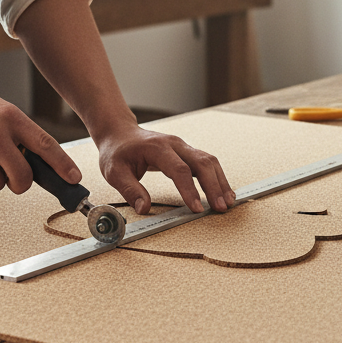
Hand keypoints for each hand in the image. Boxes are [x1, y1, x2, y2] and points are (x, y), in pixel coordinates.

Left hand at [96, 125, 234, 214]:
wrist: (120, 133)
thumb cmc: (118, 152)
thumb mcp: (114, 172)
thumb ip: (130, 190)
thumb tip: (144, 208)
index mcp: (157, 148)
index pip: (179, 169)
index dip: (190, 190)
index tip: (197, 208)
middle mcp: (175, 144)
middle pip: (202, 162)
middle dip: (214, 186)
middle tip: (220, 207)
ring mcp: (183, 147)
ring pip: (209, 161)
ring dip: (220, 181)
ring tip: (227, 202)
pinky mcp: (187, 152)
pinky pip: (207, 163)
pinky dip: (217, 177)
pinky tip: (223, 192)